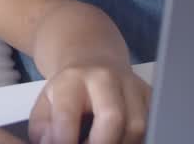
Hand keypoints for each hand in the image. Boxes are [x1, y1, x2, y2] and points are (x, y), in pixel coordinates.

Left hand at [28, 65, 151, 143]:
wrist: (91, 58)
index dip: (65, 140)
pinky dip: (137, 138)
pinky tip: (120, 139)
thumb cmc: (68, 88)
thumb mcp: (45, 102)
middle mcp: (105, 78)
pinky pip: (151, 122)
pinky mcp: (148, 94)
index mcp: (72, 79)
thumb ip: (42, 127)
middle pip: (112, 117)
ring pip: (136, 125)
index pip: (68, 114)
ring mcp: (130, 84)